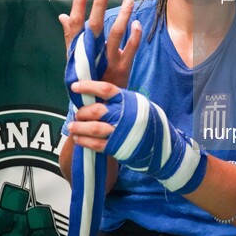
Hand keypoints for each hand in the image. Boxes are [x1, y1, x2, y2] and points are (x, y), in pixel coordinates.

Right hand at [58, 0, 141, 87]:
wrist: (96, 109)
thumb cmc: (84, 81)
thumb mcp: (74, 59)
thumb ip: (70, 37)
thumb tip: (63, 15)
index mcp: (78, 52)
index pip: (75, 25)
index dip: (78, 6)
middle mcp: (91, 56)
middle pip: (94, 26)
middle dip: (99, 4)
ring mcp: (107, 62)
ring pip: (115, 34)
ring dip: (123, 15)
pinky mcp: (122, 70)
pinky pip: (131, 49)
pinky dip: (135, 35)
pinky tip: (138, 23)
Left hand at [70, 80, 207, 193]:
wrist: (164, 147)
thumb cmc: (150, 122)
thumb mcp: (140, 105)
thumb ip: (122, 100)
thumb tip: (97, 96)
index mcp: (130, 100)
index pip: (106, 89)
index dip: (88, 87)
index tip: (75, 87)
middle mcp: (125, 115)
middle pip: (96, 110)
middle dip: (82, 112)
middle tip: (76, 114)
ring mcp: (121, 132)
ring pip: (94, 128)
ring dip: (79, 128)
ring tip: (71, 127)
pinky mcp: (118, 148)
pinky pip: (96, 144)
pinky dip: (84, 141)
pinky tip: (78, 139)